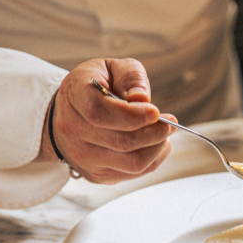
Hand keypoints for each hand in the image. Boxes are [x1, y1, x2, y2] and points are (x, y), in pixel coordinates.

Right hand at [39, 58, 175, 183]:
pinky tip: (155, 144)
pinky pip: (133, 173)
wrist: (73, 111)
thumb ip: (130, 78)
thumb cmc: (99, 85)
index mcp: (75, 95)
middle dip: (155, 133)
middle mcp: (71, 129)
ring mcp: (82, 156)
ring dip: (157, 148)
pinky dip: (153, 159)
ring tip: (164, 133)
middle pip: (121, 142)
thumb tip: (142, 99)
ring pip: (132, 163)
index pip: (100, 113)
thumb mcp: (114, 68)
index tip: (156, 112)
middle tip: (170, 123)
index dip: (132, 115)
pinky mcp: (96, 174)